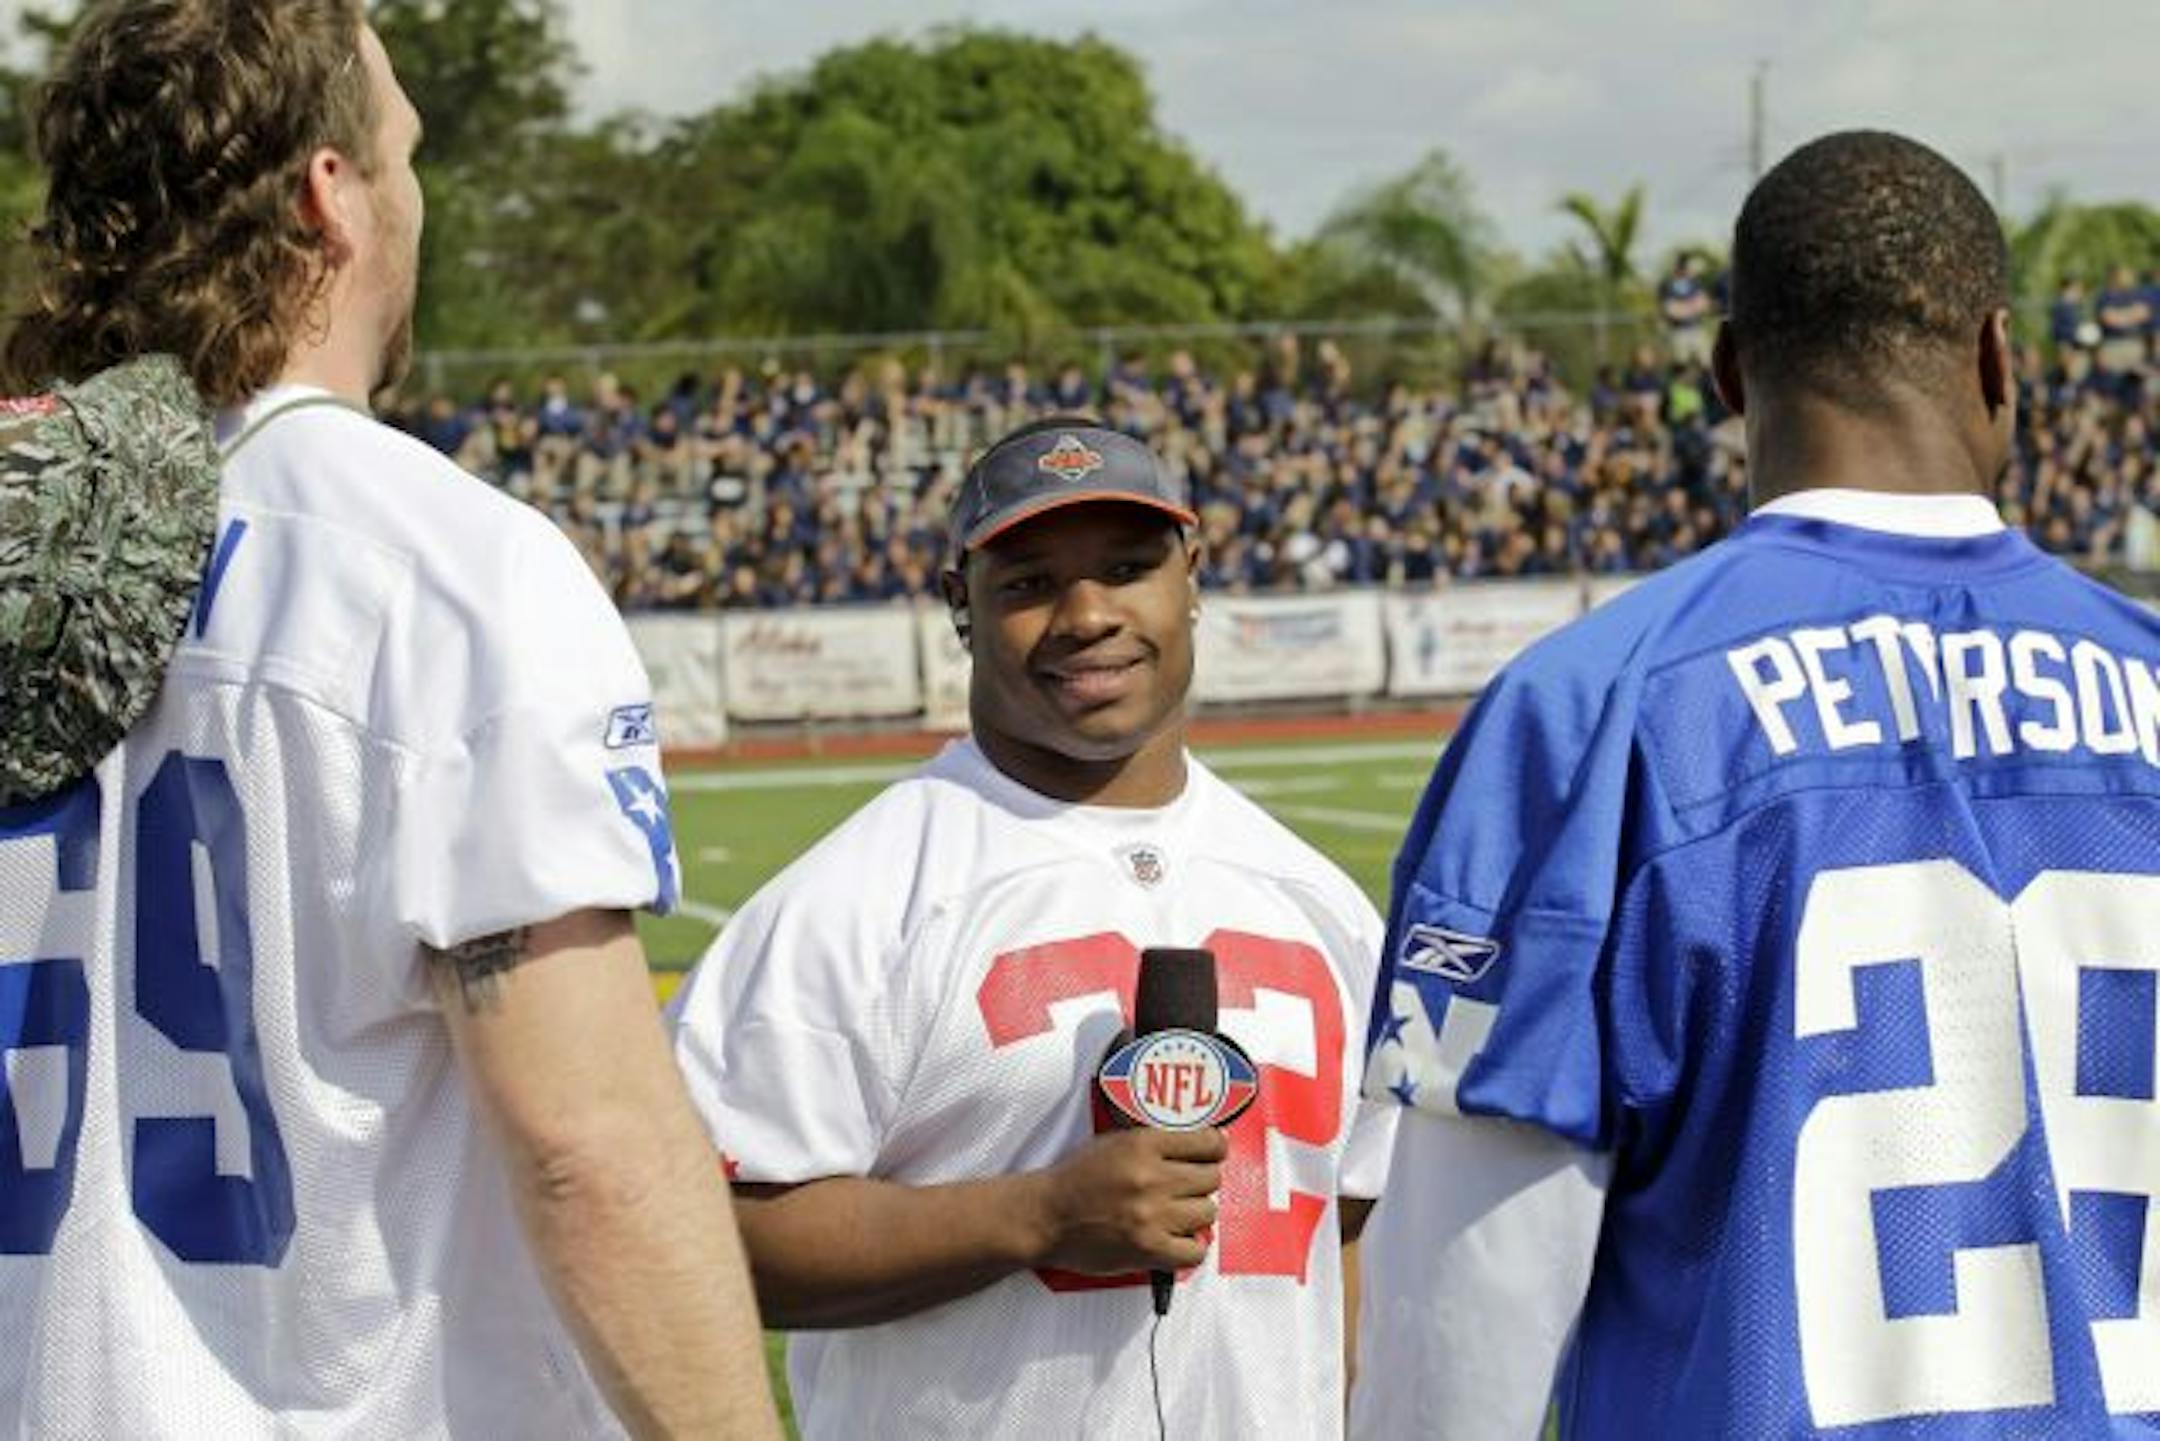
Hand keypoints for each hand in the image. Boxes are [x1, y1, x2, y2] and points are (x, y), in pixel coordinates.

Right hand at [1024, 1127, 1227, 1275]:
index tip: (1213, 1153)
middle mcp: (1151, 1178)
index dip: (1214, 1149)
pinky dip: (1191, 1247)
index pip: (1207, 1143)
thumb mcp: (1115, 1142)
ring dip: (1196, 1214)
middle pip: (1211, 1178)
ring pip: (1208, 1212)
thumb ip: (1156, 1143)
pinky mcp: (1148, 1249)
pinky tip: (1177, 1239)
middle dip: (1202, 1181)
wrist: (1045, 1217)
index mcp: (1143, 1144)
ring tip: (1176, 1213)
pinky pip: (1196, 1251)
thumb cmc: (1076, 1180)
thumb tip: (1203, 1144)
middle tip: (1187, 1187)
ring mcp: (1152, 1216)